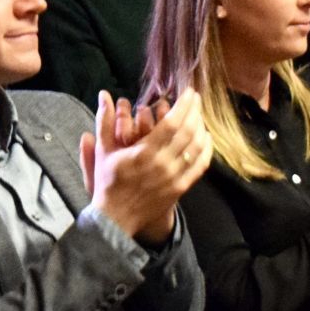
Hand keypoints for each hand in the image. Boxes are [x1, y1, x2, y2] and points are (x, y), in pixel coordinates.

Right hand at [78, 89, 211, 244]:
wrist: (116, 217)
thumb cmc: (108, 181)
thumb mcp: (103, 150)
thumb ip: (105, 120)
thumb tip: (104, 94)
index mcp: (144, 152)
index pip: (172, 123)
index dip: (184, 106)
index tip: (188, 93)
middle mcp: (163, 164)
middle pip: (189, 132)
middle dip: (195, 111)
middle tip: (196, 98)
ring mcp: (174, 178)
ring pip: (197, 148)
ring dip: (201, 128)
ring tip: (199, 115)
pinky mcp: (181, 188)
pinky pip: (200, 166)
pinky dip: (206, 149)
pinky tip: (205, 138)